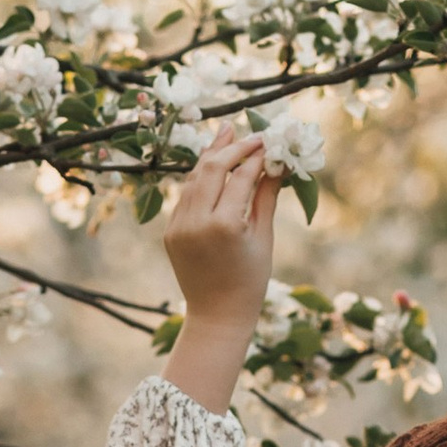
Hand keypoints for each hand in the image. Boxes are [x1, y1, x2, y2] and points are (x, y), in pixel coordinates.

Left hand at [160, 127, 281, 410]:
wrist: (217, 315)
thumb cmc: (250, 280)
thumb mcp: (263, 237)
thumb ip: (265, 197)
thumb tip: (277, 163)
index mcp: (226, 226)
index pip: (241, 177)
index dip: (256, 156)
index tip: (268, 141)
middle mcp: (198, 222)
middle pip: (213, 169)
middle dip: (232, 147)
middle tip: (248, 131)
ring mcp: (179, 226)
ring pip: (194, 179)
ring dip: (211, 155)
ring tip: (226, 134)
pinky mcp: (170, 231)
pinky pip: (185, 196)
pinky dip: (199, 178)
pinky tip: (211, 164)